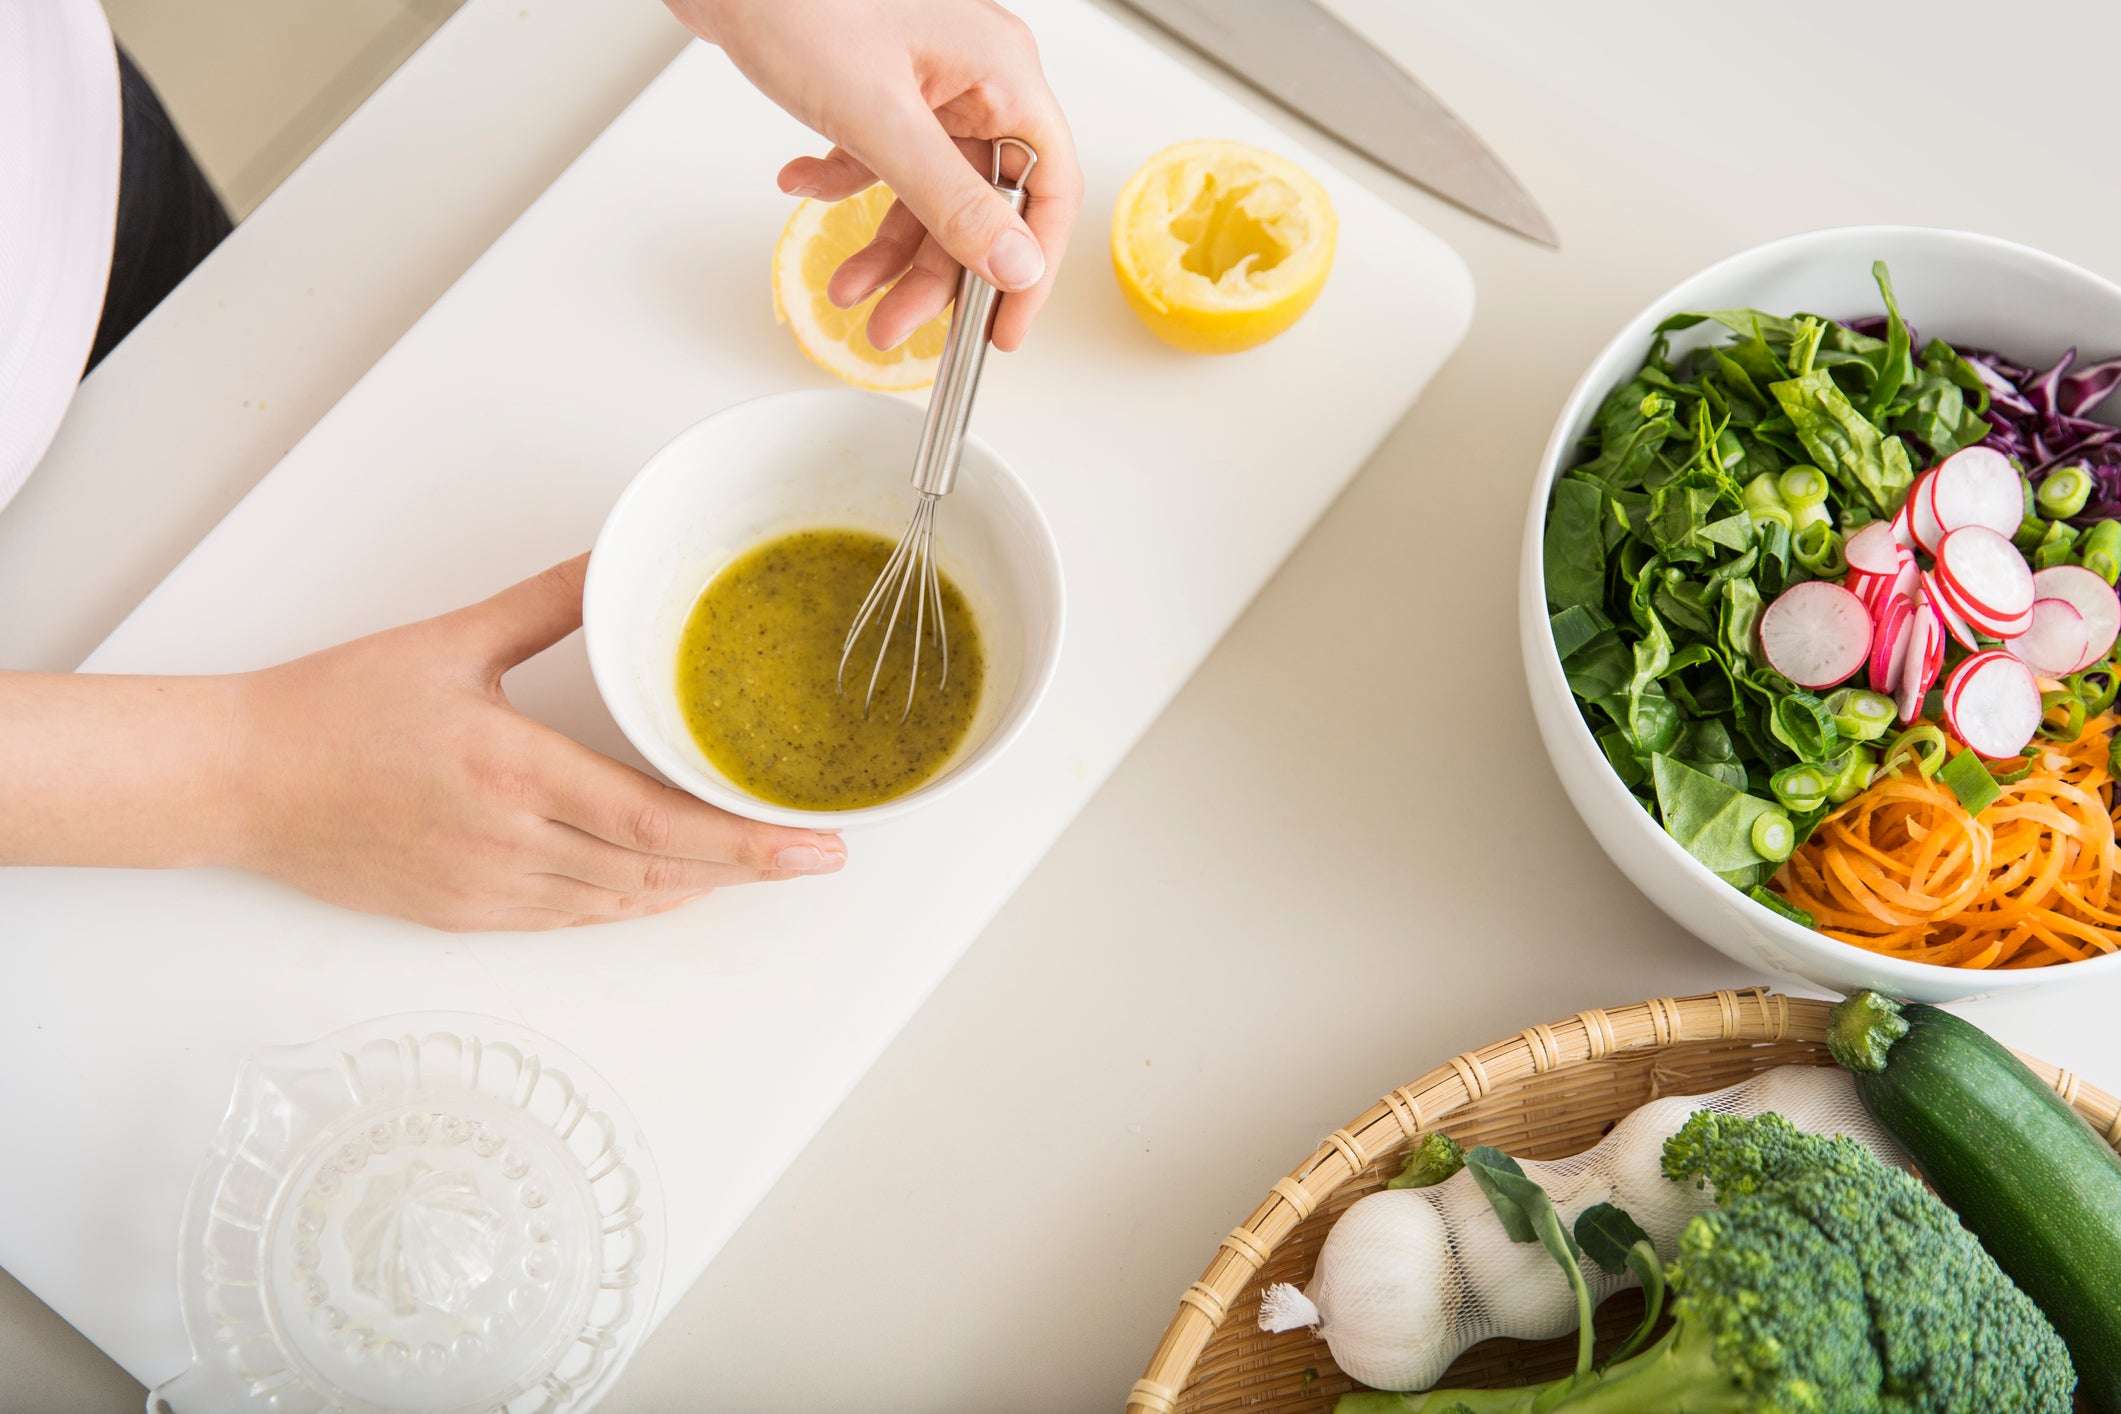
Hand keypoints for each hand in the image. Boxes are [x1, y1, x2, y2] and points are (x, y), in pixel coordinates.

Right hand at [222, 555, 845, 930]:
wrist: (237, 782)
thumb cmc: (333, 708)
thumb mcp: (450, 640)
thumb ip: (548, 604)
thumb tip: (614, 559)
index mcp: (511, 770)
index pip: (655, 820)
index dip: (745, 840)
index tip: (813, 844)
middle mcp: (509, 843)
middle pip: (657, 872)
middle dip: (747, 869)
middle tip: (817, 859)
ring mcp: (488, 890)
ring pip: (621, 903)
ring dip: (696, 888)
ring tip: (761, 866)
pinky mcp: (466, 917)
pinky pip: (573, 920)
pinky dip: (633, 904)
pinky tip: (671, 885)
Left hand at [669, 0, 1082, 351]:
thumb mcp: (879, 117)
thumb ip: (951, 200)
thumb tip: (1014, 263)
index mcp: (1001, 73)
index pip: (1047, 189)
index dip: (1029, 267)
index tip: (1001, 328)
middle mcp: (973, 78)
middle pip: (980, 205)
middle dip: (933, 273)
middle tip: (896, 324)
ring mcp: (926, 81)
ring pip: (927, 192)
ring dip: (885, 244)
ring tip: (846, 287)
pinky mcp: (879, 84)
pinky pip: (883, 159)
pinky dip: (844, 185)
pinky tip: (805, 184)